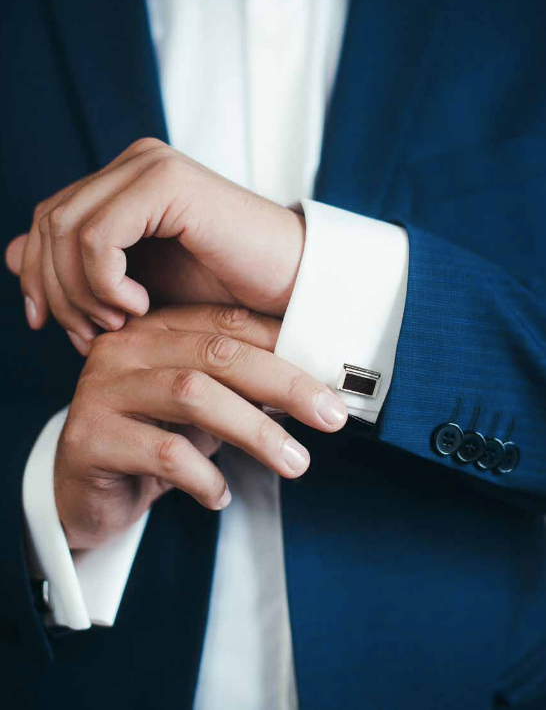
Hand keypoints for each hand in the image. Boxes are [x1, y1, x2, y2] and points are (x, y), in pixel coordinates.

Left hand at [5, 138, 305, 353]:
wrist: (290, 288)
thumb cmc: (224, 292)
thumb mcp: (138, 288)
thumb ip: (78, 271)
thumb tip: (8, 256)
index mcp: (125, 183)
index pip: (47, 219)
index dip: (35, 273)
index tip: (47, 323)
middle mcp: (134, 164)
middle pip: (48, 222)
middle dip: (55, 290)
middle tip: (91, 335)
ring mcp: (150, 167)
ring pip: (66, 230)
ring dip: (81, 292)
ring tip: (120, 322)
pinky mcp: (166, 182)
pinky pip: (98, 237)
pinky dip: (105, 282)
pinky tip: (139, 303)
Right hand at [57, 304, 346, 548]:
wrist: (81, 493)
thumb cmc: (150, 444)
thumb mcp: (201, 412)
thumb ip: (240, 390)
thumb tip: (314, 390)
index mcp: (155, 329)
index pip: (228, 324)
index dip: (285, 347)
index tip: (333, 380)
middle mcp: (124, 348)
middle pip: (216, 353)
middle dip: (284, 384)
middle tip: (332, 417)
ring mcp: (101, 389)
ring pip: (193, 394)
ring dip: (256, 432)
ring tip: (295, 464)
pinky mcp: (88, 438)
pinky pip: (164, 453)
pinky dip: (205, 477)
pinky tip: (219, 496)